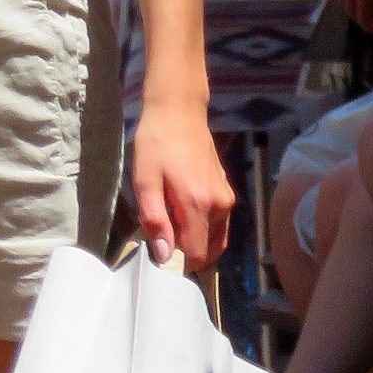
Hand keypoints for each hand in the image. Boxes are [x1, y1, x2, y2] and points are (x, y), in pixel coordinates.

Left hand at [131, 98, 233, 270]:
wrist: (178, 111)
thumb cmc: (156, 144)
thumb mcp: (145, 181)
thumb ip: (155, 220)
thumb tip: (163, 256)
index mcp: (199, 205)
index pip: (196, 253)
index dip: (177, 261)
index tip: (158, 255)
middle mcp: (220, 206)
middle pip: (208, 249)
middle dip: (187, 252)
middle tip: (162, 238)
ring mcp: (227, 198)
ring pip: (215, 237)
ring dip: (195, 240)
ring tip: (169, 224)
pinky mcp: (227, 190)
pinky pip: (218, 222)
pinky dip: (203, 228)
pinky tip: (182, 214)